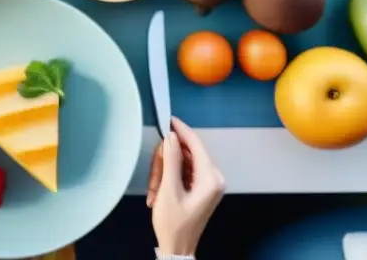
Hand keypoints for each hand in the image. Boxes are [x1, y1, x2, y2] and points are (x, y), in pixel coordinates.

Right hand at [149, 117, 224, 257]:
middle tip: (154, 178)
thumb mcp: (169, 191)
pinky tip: (158, 192)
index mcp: (210, 179)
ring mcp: (207, 183)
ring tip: (154, 191)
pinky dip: (167, 178)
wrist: (177, 249)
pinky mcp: (200, 188)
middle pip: (186, 153)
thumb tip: (171, 136)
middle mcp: (213, 178)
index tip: (168, 118)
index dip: (181, 130)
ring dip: (163, 172)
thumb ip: (171, 161)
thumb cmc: (173, 224)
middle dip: (165, 162)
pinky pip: (182, 171)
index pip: (196, 145)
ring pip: (181, 162)